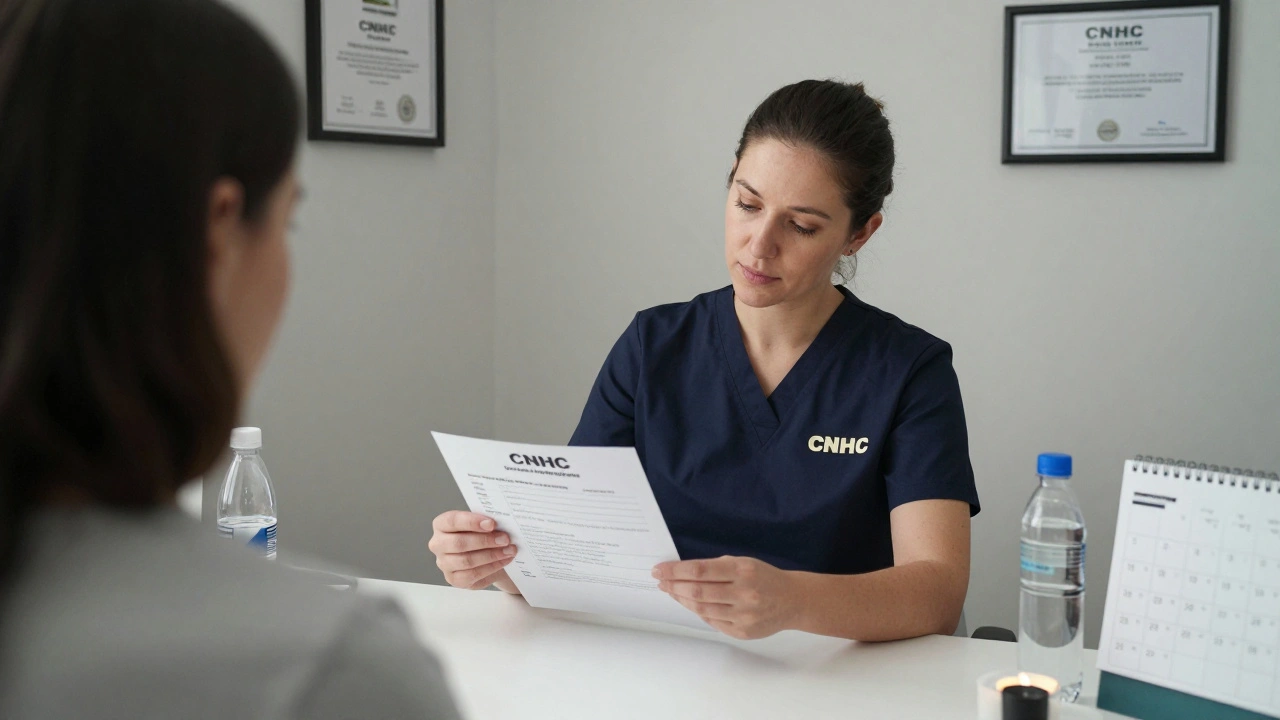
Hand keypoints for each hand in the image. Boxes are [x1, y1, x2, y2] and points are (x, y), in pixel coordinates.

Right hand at [428, 510, 516, 589]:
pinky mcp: (453, 579)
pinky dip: (491, 567)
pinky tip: (503, 561)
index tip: (492, 523)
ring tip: (509, 550)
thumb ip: (486, 522)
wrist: (486, 555)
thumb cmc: (481, 534)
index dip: (472, 522)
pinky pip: (472, 575)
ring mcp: (444, 563)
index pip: (452, 521)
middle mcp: (438, 544)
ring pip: (466, 561)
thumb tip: (502, 523)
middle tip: (505, 539)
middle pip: (459, 543)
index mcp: (441, 525)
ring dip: (491, 555)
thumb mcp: (481, 524)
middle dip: (485, 541)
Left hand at [653, 556, 798, 638]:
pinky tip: (689, 604)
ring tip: (671, 591)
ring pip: (702, 609)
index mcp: (743, 570)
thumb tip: (682, 572)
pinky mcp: (742, 631)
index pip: (700, 570)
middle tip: (661, 581)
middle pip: (697, 591)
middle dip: (674, 586)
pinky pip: (712, 621)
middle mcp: (744, 593)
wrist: (792, 601)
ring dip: (682, 600)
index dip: (676, 571)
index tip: (660, 570)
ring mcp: (743, 615)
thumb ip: (716, 567)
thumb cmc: (764, 577)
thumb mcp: (743, 563)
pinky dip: (698, 612)